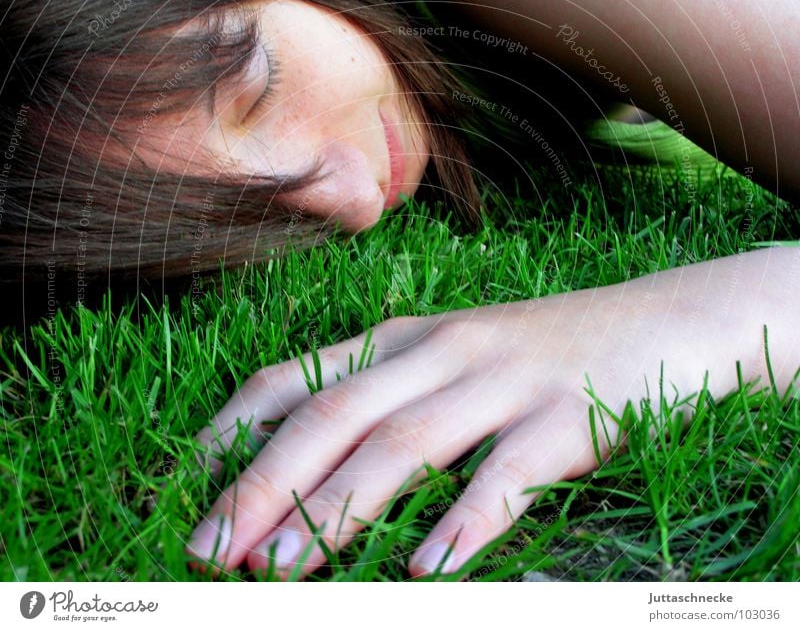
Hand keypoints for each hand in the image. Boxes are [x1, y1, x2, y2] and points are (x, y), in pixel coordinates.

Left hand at [184, 250, 793, 577]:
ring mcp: (504, 383)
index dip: (234, 432)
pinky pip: (507, 475)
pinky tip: (426, 568)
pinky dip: (464, 521)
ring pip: (405, 443)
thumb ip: (386, 395)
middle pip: (336, 416)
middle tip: (211, 550)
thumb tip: (308, 465)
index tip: (187, 489)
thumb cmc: (535, 352)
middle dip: (264, 484)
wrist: (655, 324)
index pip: (298, 379)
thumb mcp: (450, 358)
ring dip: (339, 509)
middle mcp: (443, 352)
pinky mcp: (566, 420)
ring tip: (283, 572)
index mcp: (404, 338)